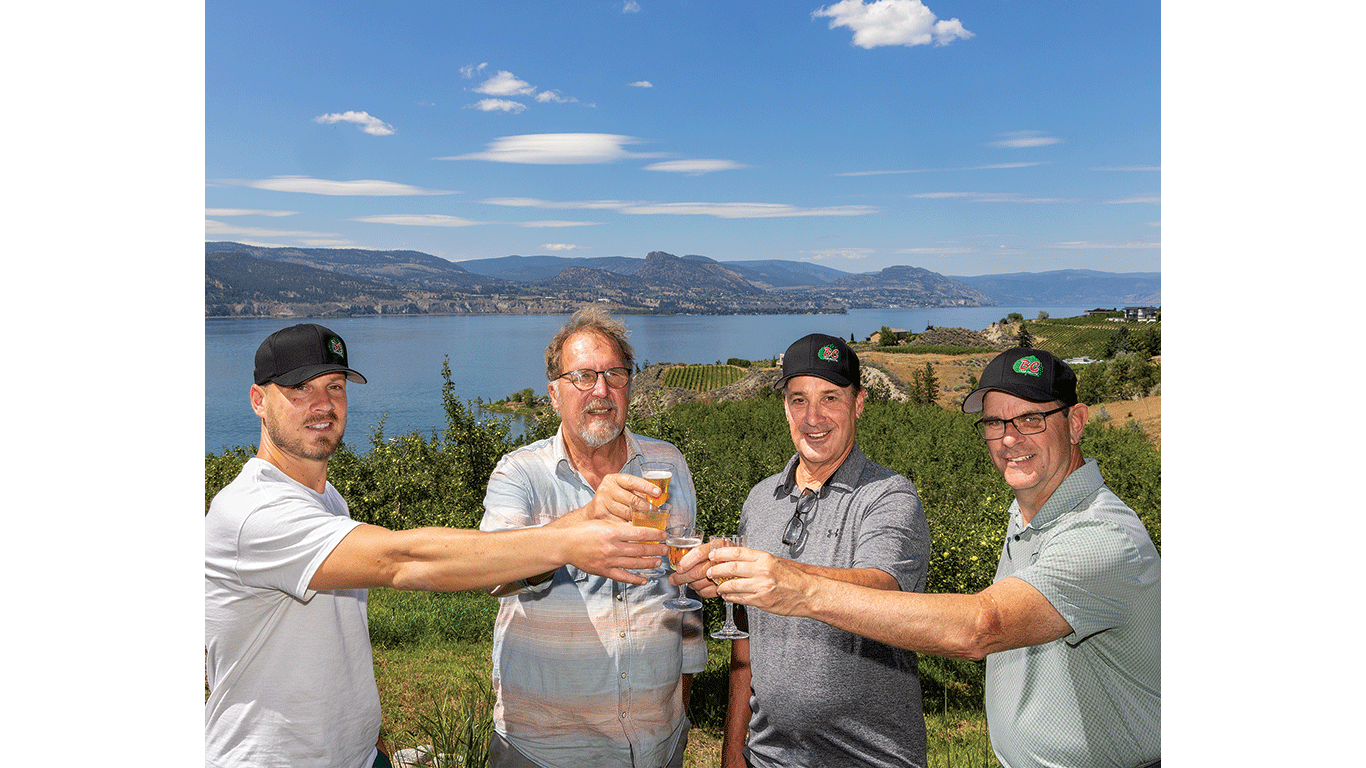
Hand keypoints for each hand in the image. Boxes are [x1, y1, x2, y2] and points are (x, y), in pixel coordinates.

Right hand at [546, 511, 665, 584]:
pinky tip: (644, 579)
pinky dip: (635, 579)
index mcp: (612, 532)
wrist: (565, 545)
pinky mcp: (604, 571)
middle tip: (664, 549)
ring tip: (658, 562)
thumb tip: (637, 527)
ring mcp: (608, 561)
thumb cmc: (582, 531)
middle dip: (655, 549)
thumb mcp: (602, 522)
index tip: (663, 534)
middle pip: (639, 549)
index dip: (654, 534)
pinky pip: (623, 577)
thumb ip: (619, 526)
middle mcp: (612, 547)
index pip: (639, 533)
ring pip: (634, 563)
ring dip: (648, 563)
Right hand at [579, 473, 662, 520]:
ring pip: (627, 513)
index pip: (633, 481)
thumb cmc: (612, 499)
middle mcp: (607, 488)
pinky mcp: (600, 515)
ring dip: (640, 519)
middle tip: (657, 513)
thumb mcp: (623, 490)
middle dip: (647, 507)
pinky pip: (620, 523)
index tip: (658, 493)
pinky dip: (630, 528)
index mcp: (614, 479)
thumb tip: (664, 496)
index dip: (647, 486)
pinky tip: (637, 530)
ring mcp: (602, 502)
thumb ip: (640, 491)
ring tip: (650, 522)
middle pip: (632, 499)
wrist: (591, 511)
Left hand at [667, 539, 720, 597]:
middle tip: (673, 579)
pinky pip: (707, 592)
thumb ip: (697, 551)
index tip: (678, 568)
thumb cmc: (722, 553)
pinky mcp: (725, 587)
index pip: (699, 553)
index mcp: (717, 545)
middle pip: (697, 572)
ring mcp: (725, 575)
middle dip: (681, 578)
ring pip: (700, 584)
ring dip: (690, 584)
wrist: (741, 561)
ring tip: (688, 580)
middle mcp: (722, 560)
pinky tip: (699, 585)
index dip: (686, 562)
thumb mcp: (712, 545)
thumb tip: (677, 560)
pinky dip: (699, 591)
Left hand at [706, 546, 813, 616]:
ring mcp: (760, 587)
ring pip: (732, 585)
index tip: (712, 554)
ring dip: (721, 586)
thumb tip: (735, 560)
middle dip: (715, 570)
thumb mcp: (774, 562)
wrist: (807, 593)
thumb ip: (756, 561)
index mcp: (764, 558)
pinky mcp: (760, 601)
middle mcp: (762, 571)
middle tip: (709, 572)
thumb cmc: (792, 578)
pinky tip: (727, 596)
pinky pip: (739, 598)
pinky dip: (730, 597)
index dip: (721, 553)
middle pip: (730, 568)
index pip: (737, 552)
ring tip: (718, 586)